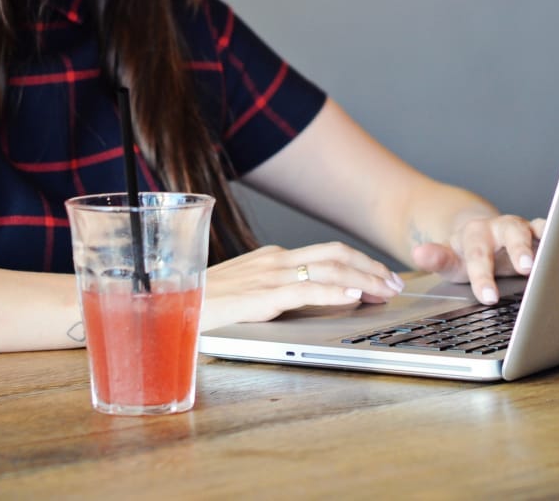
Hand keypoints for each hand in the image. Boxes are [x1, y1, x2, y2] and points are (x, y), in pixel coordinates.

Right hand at [200, 242, 403, 330]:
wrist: (162, 304)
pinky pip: (305, 289)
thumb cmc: (201, 304)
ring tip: (385, 291)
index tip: (384, 277)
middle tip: (395, 284)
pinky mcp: (260, 296)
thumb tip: (317, 302)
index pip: (328, 253)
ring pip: (329, 269)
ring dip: (365, 279)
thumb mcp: (245, 294)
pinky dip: (334, 291)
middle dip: (372, 268)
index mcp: (272, 258)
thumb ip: (277, 294)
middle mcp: (275, 261)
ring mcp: (268, 276)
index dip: (362, 263)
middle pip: (337, 255)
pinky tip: (353, 297)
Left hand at [410, 214, 546, 305]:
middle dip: (520, 250)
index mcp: (477, 234)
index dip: (483, 277)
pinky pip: (555, 234)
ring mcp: (524, 229)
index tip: (488, 297)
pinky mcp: (542, 234)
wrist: (482, 233)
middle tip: (527, 267)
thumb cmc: (466, 252)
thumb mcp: (449, 258)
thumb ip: (436, 257)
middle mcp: (503, 227)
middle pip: (512, 235)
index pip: (479, 257)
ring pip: (538, 229)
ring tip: (556, 258)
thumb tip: (419, 253)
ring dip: (547, 242)